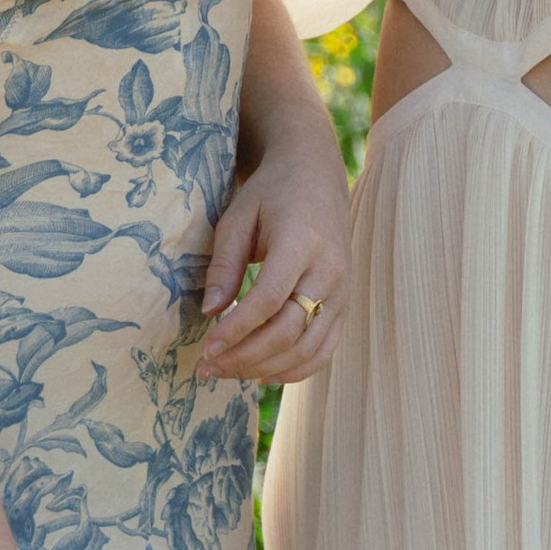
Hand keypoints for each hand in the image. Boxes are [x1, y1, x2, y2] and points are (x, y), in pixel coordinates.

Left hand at [195, 125, 348, 384]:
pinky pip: (324, 351)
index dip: (236, 329)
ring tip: (225, 371)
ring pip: (307, 349)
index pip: (269, 299)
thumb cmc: (270, 194)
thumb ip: (224, 264)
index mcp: (302, 242)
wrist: (315, 176)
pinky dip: (294, 371)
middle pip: (289, 331)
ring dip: (263, 368)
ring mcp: (343, 292)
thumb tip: (209, 311)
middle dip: (244, 356)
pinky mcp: (345, 305)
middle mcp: (330, 271)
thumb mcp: (238, 217)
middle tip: (206, 367)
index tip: (206, 348)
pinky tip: (261, 373)